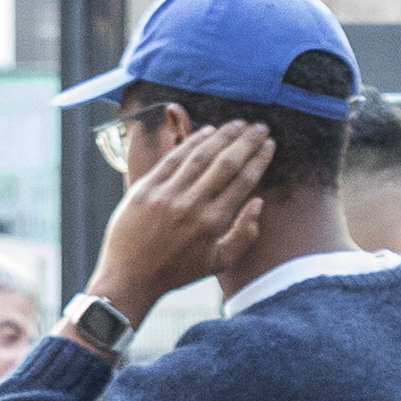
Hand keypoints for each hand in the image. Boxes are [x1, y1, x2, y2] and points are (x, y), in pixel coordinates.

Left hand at [85, 117, 273, 321]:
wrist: (131, 276)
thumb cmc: (177, 271)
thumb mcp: (219, 262)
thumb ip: (245, 234)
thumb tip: (258, 202)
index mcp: (213, 223)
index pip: (243, 181)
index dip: (259, 159)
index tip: (269, 144)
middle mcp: (192, 204)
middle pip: (226, 163)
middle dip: (246, 141)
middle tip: (260, 127)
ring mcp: (167, 194)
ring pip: (201, 155)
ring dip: (222, 136)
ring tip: (238, 124)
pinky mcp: (146, 188)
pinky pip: (173, 159)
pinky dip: (191, 142)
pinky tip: (206, 131)